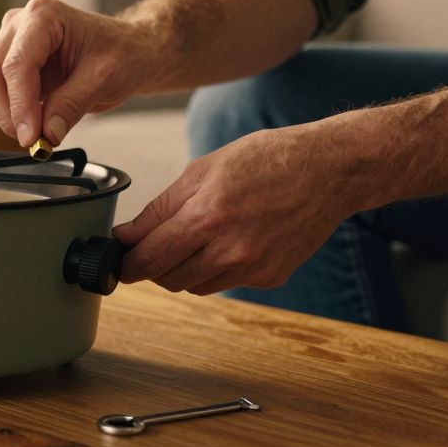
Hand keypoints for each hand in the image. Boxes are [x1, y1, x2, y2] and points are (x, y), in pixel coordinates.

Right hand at [0, 0, 146, 147]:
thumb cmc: (121, 53)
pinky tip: (37, 122)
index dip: (20, 105)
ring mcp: (11, 43)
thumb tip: (47, 133)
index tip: (30, 137)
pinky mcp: (10, 64)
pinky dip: (11, 115)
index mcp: (43, 16)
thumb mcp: (105, 79)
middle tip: (32, 141)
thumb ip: (72, 105)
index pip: (17, 65)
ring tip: (41, 132)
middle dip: (8, 113)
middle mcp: (19, 25)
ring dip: (8, 116)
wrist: (128, 51)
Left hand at [113, 125, 360, 294]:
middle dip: (153, 264)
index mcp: (207, 217)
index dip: (126, 264)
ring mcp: (253, 268)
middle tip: (155, 242)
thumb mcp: (203, 170)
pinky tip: (229, 240)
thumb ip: (161, 208)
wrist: (329, 171)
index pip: (149, 259)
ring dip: (183, 268)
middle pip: (167, 279)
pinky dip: (215, 269)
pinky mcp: (270, 277)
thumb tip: (128, 235)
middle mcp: (230, 250)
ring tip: (196, 236)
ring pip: (195, 286)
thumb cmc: (267, 160)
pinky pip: (225, 283)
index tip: (118, 260)